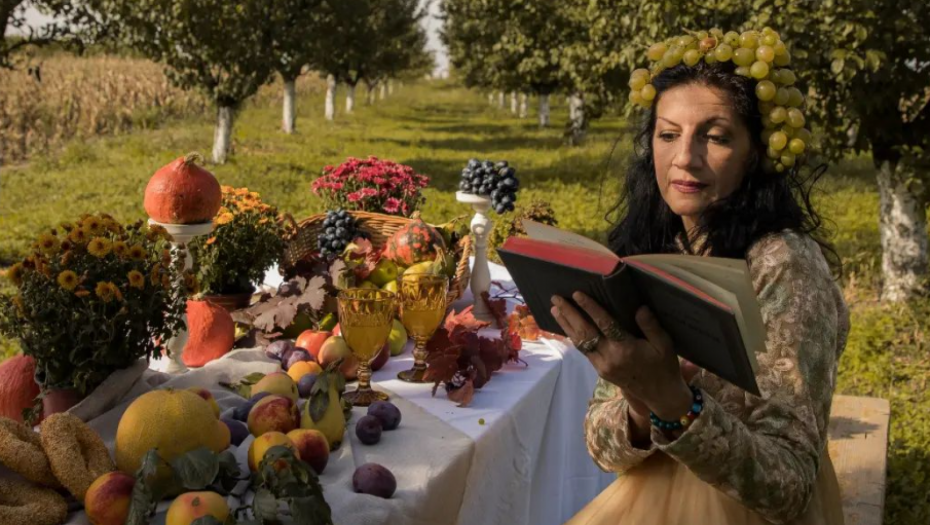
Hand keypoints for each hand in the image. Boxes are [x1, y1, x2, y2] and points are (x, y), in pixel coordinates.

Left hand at [551, 292, 699, 420]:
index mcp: (626, 349)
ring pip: (580, 342)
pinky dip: (574, 337)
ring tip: (555, 308)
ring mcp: (602, 365)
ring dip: (566, 325)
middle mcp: (610, 357)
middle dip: (569, 314)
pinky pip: (584, 351)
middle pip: (585, 332)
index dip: (590, 308)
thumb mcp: (664, 345)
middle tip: (556, 298)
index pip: (604, 324)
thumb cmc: (663, 366)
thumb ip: (651, 326)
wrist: (660, 395)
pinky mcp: (600, 370)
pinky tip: (567, 326)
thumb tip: (640, 308)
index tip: (577, 294)